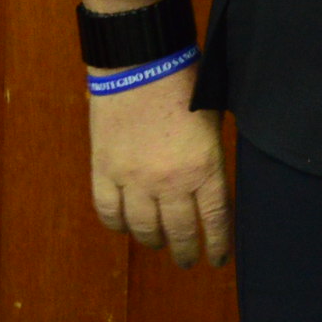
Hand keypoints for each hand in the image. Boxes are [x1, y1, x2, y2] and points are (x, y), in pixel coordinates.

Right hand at [87, 71, 229, 266]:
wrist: (140, 61)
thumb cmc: (184, 83)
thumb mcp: (212, 123)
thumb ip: (210, 159)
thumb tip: (208, 188)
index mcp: (205, 168)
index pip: (214, 221)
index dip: (216, 245)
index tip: (216, 259)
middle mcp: (170, 182)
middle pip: (179, 231)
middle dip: (186, 250)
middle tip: (188, 260)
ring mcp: (134, 179)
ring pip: (143, 228)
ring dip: (152, 241)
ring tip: (157, 244)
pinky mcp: (105, 170)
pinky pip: (108, 211)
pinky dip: (117, 224)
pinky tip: (124, 227)